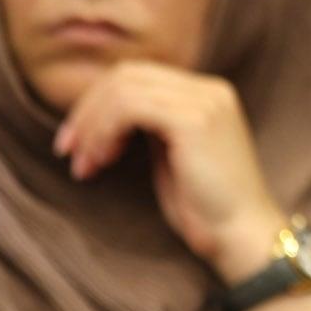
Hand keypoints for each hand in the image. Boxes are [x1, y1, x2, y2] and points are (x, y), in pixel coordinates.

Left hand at [53, 61, 285, 278]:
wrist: (242, 235)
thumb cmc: (206, 208)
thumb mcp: (173, 155)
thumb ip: (151, 126)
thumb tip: (104, 115)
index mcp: (206, 94)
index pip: (137, 76)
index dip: (97, 104)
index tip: (75, 143)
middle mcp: (209, 89)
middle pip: (126, 75)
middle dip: (87, 111)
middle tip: (68, 151)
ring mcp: (204, 101)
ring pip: (122, 89)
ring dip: (92, 127)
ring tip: (86, 165)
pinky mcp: (194, 120)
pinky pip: (129, 107)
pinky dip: (104, 132)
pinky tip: (101, 161)